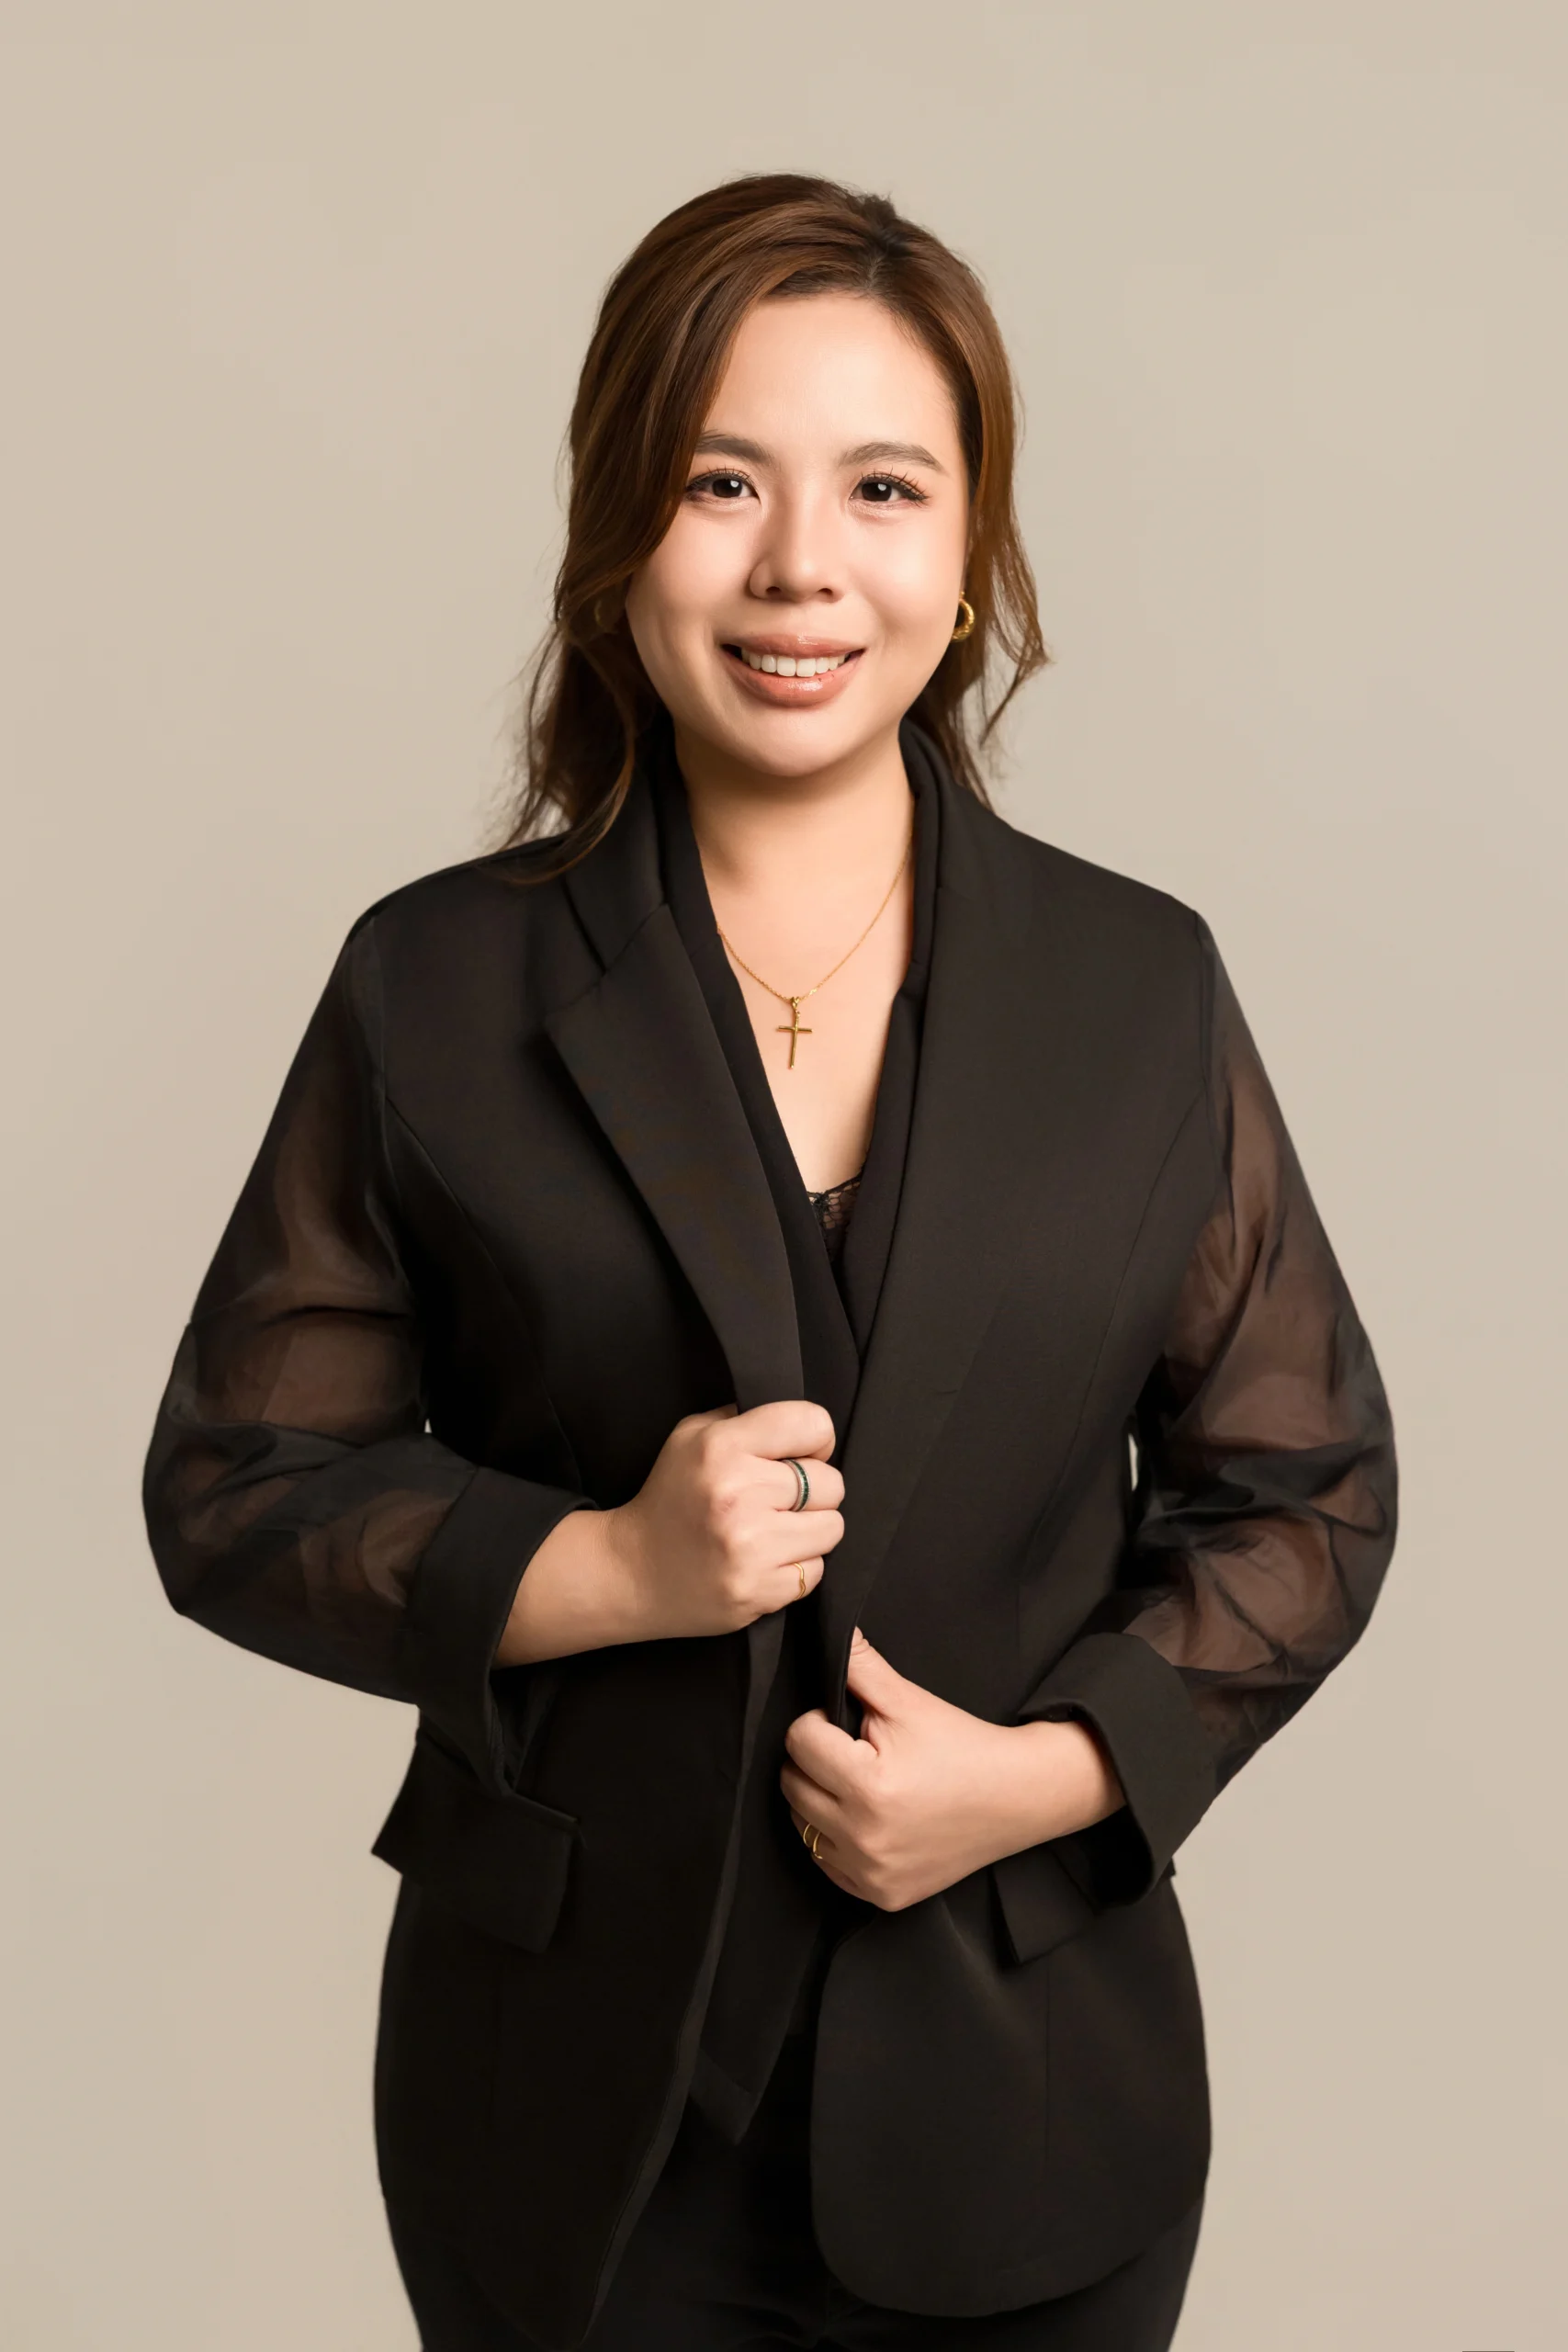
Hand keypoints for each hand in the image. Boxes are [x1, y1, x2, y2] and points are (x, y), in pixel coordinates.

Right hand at [602, 1399, 842, 1643]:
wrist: (631, 1572)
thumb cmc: (669, 1499)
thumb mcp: (690, 1437)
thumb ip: (744, 1420)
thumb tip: (802, 1426)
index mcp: (722, 1448)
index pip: (813, 1424)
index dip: (817, 1440)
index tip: (803, 1455)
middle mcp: (738, 1495)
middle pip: (831, 1483)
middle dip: (813, 1492)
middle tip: (779, 1502)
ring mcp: (749, 1547)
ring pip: (831, 1528)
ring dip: (810, 1531)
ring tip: (773, 1532)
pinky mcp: (758, 1591)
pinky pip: (815, 1571)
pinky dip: (797, 1567)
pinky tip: (764, 1561)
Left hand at [780, 1630, 1125, 1910]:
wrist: (1016, 1798)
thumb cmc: (962, 1746)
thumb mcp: (909, 1700)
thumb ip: (858, 1665)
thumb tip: (826, 1630)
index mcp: (868, 1786)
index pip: (798, 1741)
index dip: (819, 1722)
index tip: (853, 1725)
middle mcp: (864, 1837)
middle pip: (791, 1784)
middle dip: (814, 1759)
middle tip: (856, 1751)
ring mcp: (871, 1873)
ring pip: (802, 1825)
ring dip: (819, 1799)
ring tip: (862, 1783)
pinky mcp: (880, 1895)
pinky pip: (825, 1863)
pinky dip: (835, 1838)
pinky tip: (869, 1818)